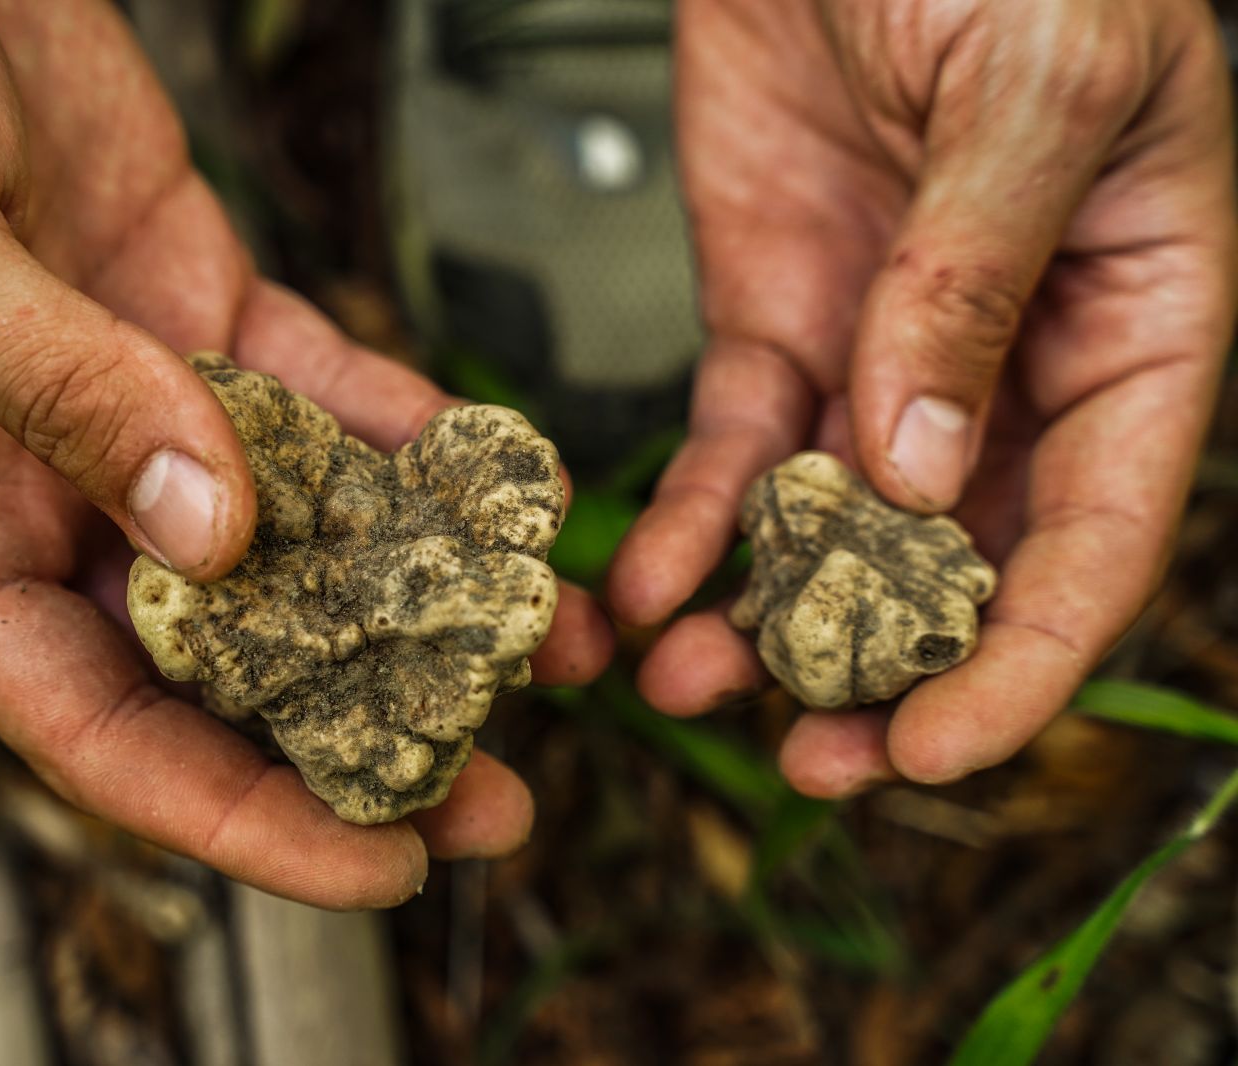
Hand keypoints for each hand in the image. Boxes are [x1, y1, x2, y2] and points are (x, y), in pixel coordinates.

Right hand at [0, 0, 611, 905]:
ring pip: (297, 540)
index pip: (94, 726)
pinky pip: (329, 400)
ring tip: (542, 648)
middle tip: (498, 784)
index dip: (236, 814)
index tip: (375, 860)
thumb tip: (208, 534)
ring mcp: (135, 400)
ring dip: (415, 599)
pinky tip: (500, 484)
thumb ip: (47, 384)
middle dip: (357, 732)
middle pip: (221, 663)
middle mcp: (43, 487)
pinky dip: (413, 444)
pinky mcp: (200, 307)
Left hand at [609, 0, 1235, 795]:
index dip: (1019, 661)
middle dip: (878, 674)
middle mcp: (1007, 369)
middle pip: (953, 567)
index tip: (933, 745)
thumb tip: (915, 468)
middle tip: (805, 764)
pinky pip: (726, 456)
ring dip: (758, 624)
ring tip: (682, 687)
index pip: (1092, 535)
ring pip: (824, 533)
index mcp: (1133, 329)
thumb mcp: (1031, 91)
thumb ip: (976, 281)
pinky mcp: (772, 326)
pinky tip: (641, 592)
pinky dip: (685, 530)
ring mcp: (880, 355)